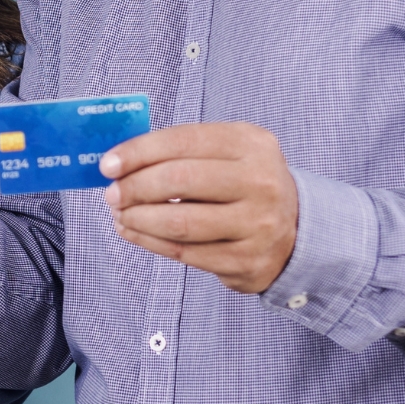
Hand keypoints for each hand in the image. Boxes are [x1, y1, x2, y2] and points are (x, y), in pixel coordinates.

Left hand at [100, 122, 297, 292]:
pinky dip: (149, 242)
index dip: (139, 152)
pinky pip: (185, 253)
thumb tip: (121, 161)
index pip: (183, 142)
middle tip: (112, 193)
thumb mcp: (228, 150)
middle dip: (135, 187)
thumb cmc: (245, 182)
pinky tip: (133, 231)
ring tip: (119, 214)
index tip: (108, 164)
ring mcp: (257, 225)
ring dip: (138, 218)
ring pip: (179, 223)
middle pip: (180, 181)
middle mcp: (259, 182)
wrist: (295, 229)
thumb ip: (182, 150)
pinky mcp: (246, 261)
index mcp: (251, 143)